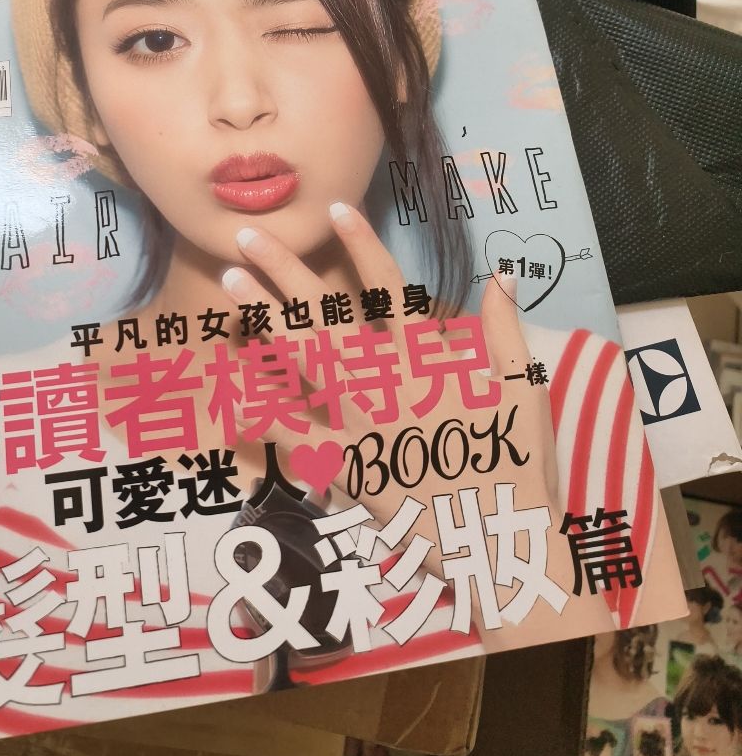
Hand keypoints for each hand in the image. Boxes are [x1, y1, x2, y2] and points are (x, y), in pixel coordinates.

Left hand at [223, 203, 555, 520]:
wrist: (506, 547)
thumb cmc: (519, 467)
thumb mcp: (525, 392)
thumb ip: (506, 331)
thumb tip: (502, 274)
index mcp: (429, 362)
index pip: (390, 289)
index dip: (363, 246)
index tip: (335, 209)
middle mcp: (387, 384)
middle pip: (328, 315)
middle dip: (286, 272)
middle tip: (247, 236)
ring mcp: (362, 425)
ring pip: (305, 361)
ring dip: (267, 318)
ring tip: (233, 283)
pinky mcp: (350, 468)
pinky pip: (300, 437)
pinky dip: (265, 413)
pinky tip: (230, 387)